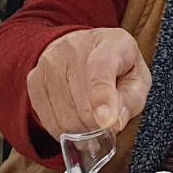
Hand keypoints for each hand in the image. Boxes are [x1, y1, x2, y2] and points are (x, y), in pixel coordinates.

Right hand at [27, 28, 149, 137]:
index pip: (102, 69)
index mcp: (111, 43)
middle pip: (82, 103)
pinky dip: (64, 130)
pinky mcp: (34, 79)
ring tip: (91, 118)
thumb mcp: (137, 79)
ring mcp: (50, 62)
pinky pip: (48, 119)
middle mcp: (75, 47)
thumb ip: (131, 100)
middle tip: (106, 121)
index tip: (107, 122)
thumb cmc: (117, 67)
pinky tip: (74, 119)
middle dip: (98, 124)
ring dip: (81, 130)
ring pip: (64, 117)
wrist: (83, 49)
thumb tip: (115, 122)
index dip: (103, 98)